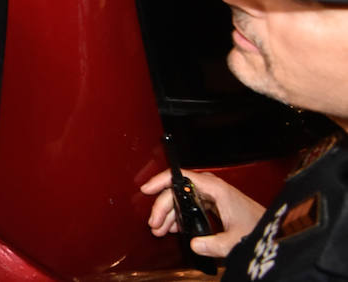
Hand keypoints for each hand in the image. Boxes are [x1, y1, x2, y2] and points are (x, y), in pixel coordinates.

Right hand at [140, 169, 265, 257]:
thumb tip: (193, 244)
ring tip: (161, 229)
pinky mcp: (214, 204)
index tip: (146, 190)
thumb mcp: (235, 240)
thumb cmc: (259, 228)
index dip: (160, 181)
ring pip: (182, 199)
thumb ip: (213, 244)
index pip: (180, 177)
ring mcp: (212, 196)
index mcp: (215, 189)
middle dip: (163, 208)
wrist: (275, 231)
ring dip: (169, 214)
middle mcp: (212, 189)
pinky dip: (180, 216)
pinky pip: (190, 205)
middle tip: (155, 224)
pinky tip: (174, 227)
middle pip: (177, 191)